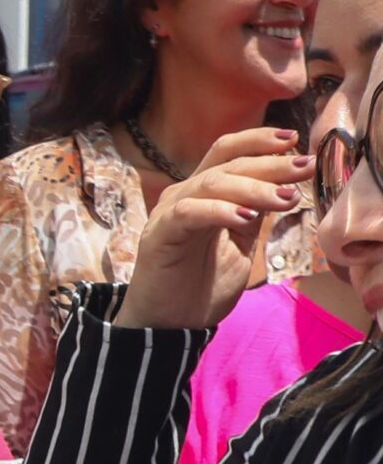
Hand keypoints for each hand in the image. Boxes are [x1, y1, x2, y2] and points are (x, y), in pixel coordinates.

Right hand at [116, 126, 308, 330]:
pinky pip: (189, 213)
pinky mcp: (159, 235)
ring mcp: (169, 213)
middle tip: (303, 165)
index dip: (258, 142)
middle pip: (226, 164)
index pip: (227, 153)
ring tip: (287, 196)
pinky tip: (247, 217)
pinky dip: (219, 211)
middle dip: (269, 164)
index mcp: (202, 193)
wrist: (172, 322)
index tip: (295, 140)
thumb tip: (287, 187)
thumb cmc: (203, 283)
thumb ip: (254, 215)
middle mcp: (184, 195)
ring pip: (212, 185)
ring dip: (254, 188)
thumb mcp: (241, 244)